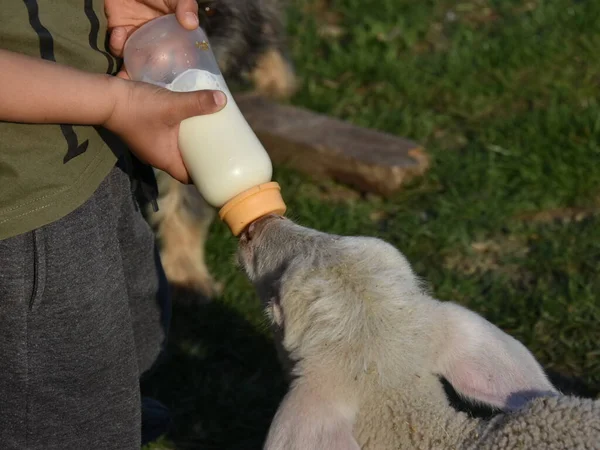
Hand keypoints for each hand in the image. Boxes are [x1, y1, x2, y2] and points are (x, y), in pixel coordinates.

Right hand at [104, 76, 226, 183]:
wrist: (103, 96)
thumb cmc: (137, 107)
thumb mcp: (171, 105)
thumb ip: (196, 102)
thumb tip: (223, 100)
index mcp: (163, 159)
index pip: (187, 176)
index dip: (204, 174)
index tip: (220, 165)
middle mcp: (156, 154)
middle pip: (184, 160)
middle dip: (201, 154)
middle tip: (220, 144)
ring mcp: (149, 142)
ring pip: (175, 145)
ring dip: (190, 139)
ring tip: (209, 128)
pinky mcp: (144, 128)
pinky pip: (167, 133)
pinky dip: (179, 128)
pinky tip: (189, 114)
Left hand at [105, 0, 198, 77]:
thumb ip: (184, 5)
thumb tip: (192, 25)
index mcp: (174, 33)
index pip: (181, 56)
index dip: (182, 71)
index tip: (180, 83)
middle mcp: (157, 40)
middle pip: (158, 65)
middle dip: (155, 78)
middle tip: (152, 87)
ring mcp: (138, 37)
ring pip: (137, 62)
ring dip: (132, 67)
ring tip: (131, 71)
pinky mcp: (119, 33)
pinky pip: (118, 47)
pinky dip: (117, 44)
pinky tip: (119, 33)